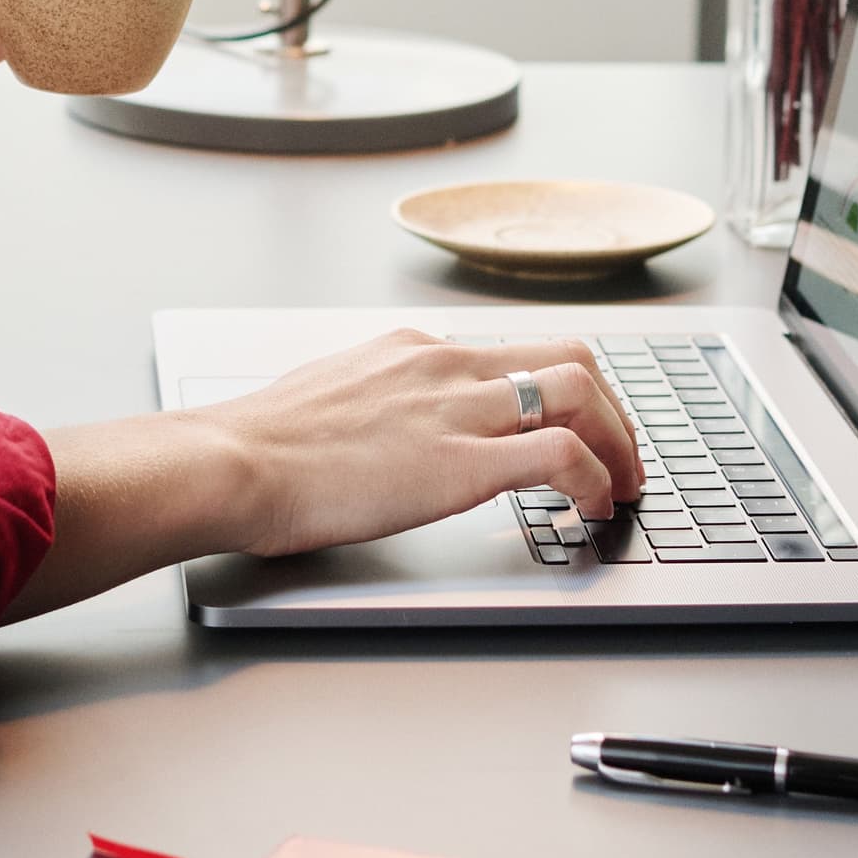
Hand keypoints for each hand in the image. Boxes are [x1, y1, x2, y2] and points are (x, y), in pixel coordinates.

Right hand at [203, 330, 644, 549]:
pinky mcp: (462, 462)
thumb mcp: (326, 398)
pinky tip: (592, 509)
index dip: (563, 387)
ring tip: (623, 485)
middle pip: (569, 356)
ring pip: (579, 391)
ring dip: (619, 441)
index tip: (576, 423)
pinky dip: (595, 478)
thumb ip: (371, 404)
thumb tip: (381, 428)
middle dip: (611, 407)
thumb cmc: (258, 445)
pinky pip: (562, 454)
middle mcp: (444, 364)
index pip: (514, 349)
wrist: (233, 462)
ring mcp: (457, 408)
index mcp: (411, 350)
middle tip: (622, 454)